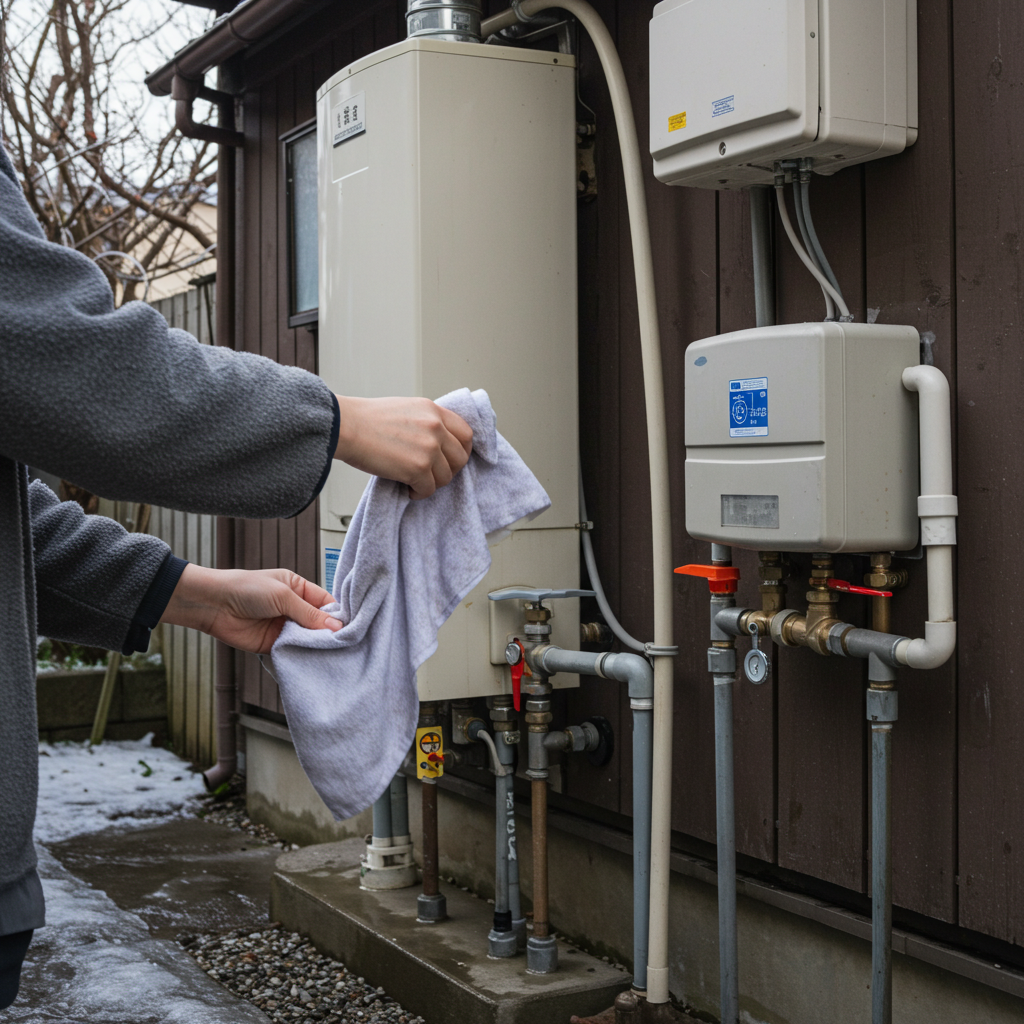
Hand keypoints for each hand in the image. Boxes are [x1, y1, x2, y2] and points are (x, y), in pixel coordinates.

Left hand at [160, 564, 341, 654]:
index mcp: (298, 588)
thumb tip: (335, 626)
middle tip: (346, 644)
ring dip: (316, 645)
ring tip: (333, 654)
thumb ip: (308, 613)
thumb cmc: (246, 589)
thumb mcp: (282, 596)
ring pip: (308, 638)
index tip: (351, 627)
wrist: (213, 605)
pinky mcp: (273, 644)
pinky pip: (293, 651)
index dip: (337, 614)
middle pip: (319, 623)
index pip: (325, 602)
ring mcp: (284, 627)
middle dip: (329, 632)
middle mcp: (293, 608)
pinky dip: (302, 655)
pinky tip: (312, 660)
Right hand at [333, 395, 472, 498]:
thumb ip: (426, 422)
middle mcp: (436, 427)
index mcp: (433, 411)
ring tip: (414, 482)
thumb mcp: (406, 409)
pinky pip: (429, 490)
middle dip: (449, 470)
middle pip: (460, 458)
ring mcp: (429, 448)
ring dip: (431, 483)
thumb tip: (437, 443)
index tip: (453, 459)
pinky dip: (419, 493)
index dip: (462, 450)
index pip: (466, 433)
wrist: (346, 426)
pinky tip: (407, 488)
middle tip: (432, 475)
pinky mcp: (417, 468)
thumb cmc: (367, 419)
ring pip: (446, 477)